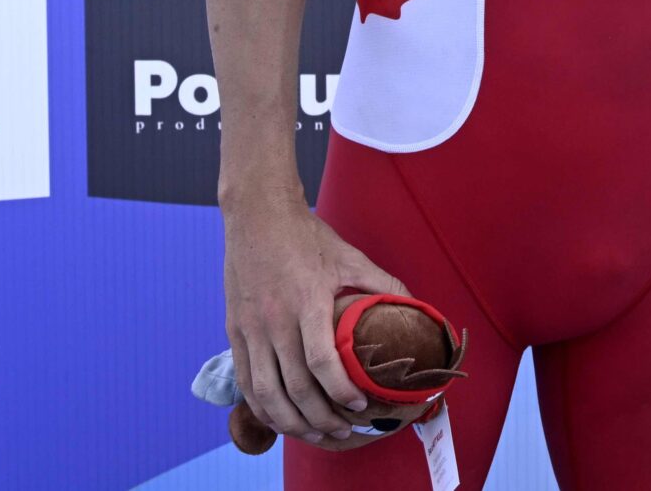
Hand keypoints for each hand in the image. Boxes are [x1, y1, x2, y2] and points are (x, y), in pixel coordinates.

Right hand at [223, 191, 413, 445]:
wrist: (258, 215)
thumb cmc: (307, 236)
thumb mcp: (350, 256)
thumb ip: (382, 284)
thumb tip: (415, 307)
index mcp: (307, 301)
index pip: (322, 362)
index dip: (341, 391)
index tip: (360, 405)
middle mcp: (274, 320)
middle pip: (294, 387)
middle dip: (320, 418)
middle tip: (342, 431)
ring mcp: (250, 328)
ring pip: (267, 392)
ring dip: (291, 422)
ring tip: (315, 434)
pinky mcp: (235, 332)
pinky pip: (246, 381)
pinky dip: (262, 407)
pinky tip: (281, 419)